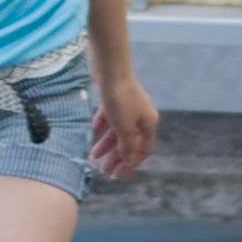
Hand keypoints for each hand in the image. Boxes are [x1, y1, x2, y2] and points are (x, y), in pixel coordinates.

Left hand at [90, 60, 159, 183]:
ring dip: (106, 143)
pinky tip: (93, 129)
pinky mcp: (116, 97)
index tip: (117, 174)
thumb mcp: (124, 127)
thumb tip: (130, 160)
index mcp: (148, 123)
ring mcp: (128, 105)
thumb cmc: (119, 99)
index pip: (143, 150)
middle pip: (129, 142)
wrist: (111, 67)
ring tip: (93, 154)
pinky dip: (103, 124)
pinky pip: (110, 116)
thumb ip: (127, 145)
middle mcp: (141, 115)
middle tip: (103, 169)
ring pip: (118, 130)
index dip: (131, 163)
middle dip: (116, 156)